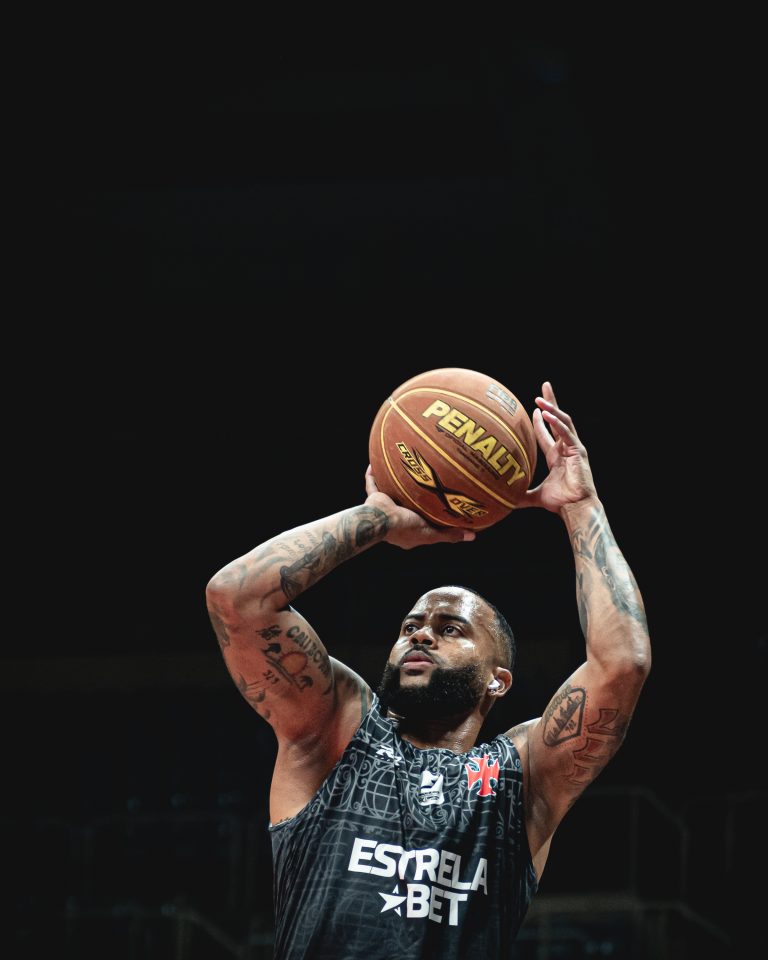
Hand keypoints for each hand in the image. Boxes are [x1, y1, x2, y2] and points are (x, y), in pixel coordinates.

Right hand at [364, 466, 475, 548]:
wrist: (382, 520)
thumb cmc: (406, 528)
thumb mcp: (432, 533)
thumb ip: (450, 534)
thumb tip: (473, 537)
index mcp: (407, 530)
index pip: (420, 523)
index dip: (429, 515)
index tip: (439, 504)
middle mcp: (395, 518)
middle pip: (405, 505)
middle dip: (413, 496)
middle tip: (424, 483)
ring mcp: (384, 508)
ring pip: (389, 493)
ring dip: (394, 482)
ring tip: (404, 468)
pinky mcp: (374, 498)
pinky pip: (373, 483)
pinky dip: (374, 474)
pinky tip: (379, 462)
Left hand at [517, 382, 597, 513]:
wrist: (575, 508)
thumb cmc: (560, 503)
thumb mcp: (536, 496)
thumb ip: (521, 495)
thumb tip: (505, 501)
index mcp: (557, 456)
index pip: (548, 432)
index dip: (541, 420)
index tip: (534, 409)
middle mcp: (566, 448)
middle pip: (558, 419)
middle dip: (551, 402)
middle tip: (545, 386)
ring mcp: (573, 448)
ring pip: (563, 421)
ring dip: (552, 408)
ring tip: (540, 399)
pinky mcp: (578, 451)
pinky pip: (566, 433)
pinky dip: (556, 422)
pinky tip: (546, 414)